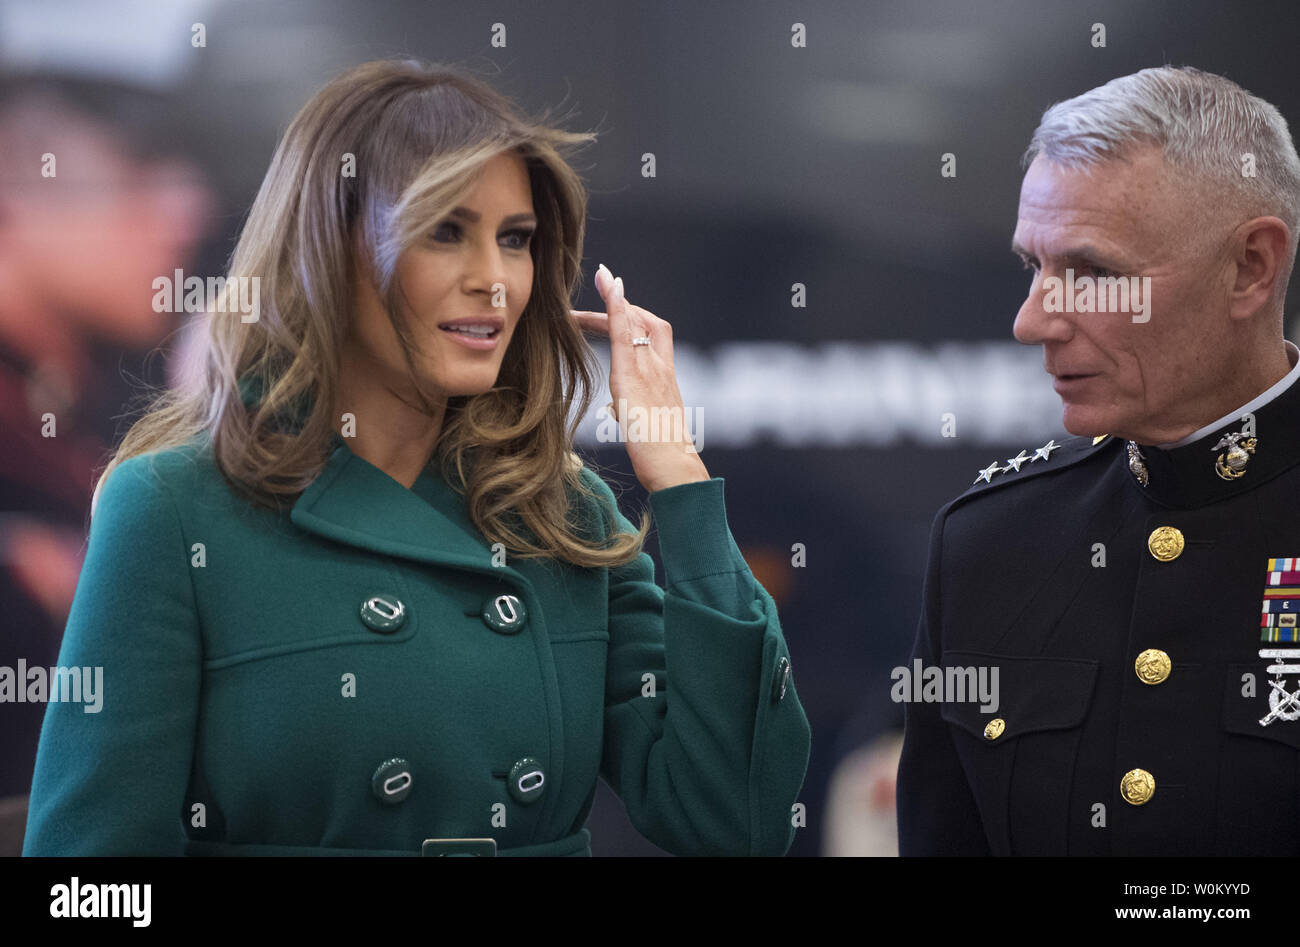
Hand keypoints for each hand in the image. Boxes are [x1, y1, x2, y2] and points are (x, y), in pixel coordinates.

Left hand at [571, 264, 709, 492]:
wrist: (673, 468)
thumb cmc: (661, 458)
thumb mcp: (645, 427)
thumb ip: (634, 411)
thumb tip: (618, 411)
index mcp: (666, 379)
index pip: (653, 336)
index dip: (635, 317)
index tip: (617, 305)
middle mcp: (661, 367)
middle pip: (643, 322)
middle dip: (617, 310)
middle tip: (584, 314)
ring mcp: (649, 368)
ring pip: (632, 322)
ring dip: (607, 303)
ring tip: (576, 307)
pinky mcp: (632, 375)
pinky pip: (625, 332)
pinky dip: (616, 305)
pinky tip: (608, 284)